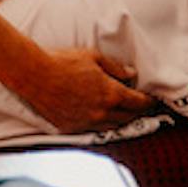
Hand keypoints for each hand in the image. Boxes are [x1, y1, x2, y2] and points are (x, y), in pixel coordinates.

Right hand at [22, 49, 154, 133]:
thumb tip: (130, 74)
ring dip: (121, 120)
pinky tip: (101, 117)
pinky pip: (93, 129)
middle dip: (137, 112)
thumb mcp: (93, 57)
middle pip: (128, 117)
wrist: (34, 75)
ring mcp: (86, 122)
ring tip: (125, 114)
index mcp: (110, 93)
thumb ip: (115, 67)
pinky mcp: (72, 128)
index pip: (138, 103)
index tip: (152, 100)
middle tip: (141, 107)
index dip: (148, 101)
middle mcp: (101, 112)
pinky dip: (101, 124)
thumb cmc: (62, 61)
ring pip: (112, 126)